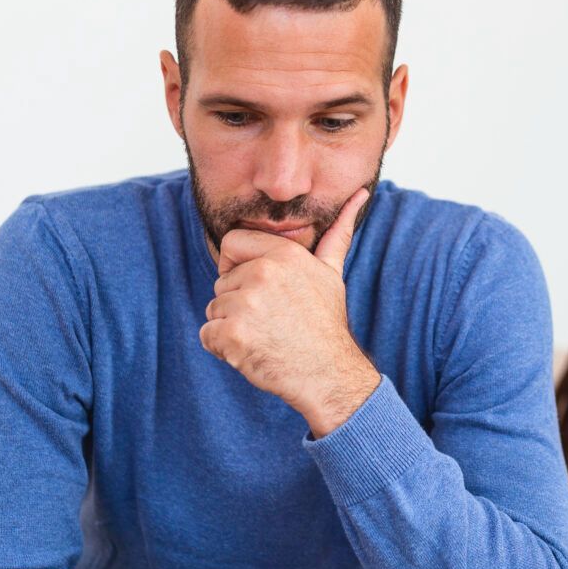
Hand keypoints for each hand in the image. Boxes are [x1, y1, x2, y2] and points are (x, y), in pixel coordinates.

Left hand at [200, 188, 379, 435]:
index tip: (259, 287)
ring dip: (231, 327)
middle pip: (221, 282)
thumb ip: (337, 232)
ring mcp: (246, 304)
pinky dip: (223, 349)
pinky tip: (253, 352)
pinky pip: (207, 336)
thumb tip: (360, 193)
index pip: (232, 243)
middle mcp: (263, 273)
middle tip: (271, 321)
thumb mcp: (331, 272)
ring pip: (214, 309)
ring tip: (265, 337)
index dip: (238, 266)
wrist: (328, 375)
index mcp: (283, 254)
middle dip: (237, 303)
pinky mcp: (232, 334)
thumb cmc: (325, 325)